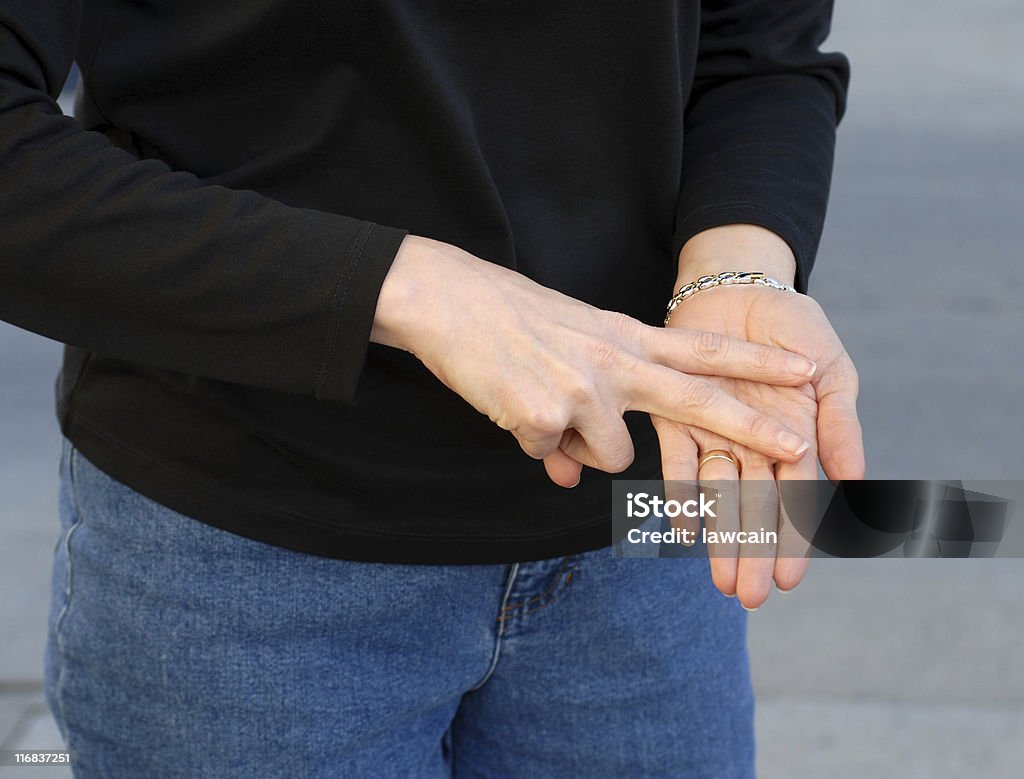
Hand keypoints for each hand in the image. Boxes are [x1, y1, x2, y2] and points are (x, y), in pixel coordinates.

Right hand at [371, 236, 818, 486]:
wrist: (448, 300)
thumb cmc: (507, 321)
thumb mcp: (565, 349)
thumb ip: (587, 411)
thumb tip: (575, 477)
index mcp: (625, 337)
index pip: (705, 350)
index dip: (757, 363)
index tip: (806, 369)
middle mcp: (616, 361)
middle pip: (699, 398)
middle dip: (754, 425)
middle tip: (799, 446)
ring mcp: (586, 388)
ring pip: (611, 458)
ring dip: (581, 448)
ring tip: (540, 405)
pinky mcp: (549, 415)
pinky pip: (554, 458)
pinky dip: (532, 444)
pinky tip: (510, 405)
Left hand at [653, 281, 863, 607]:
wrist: (739, 284)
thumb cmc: (792, 329)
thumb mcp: (830, 371)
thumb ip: (840, 425)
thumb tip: (858, 481)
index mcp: (796, 437)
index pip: (796, 498)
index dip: (793, 539)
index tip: (788, 580)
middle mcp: (753, 444)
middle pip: (755, 507)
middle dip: (752, 552)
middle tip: (746, 597)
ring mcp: (715, 432)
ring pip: (718, 494)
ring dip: (719, 536)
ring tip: (718, 578)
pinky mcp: (676, 414)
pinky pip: (678, 461)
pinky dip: (680, 493)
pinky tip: (682, 529)